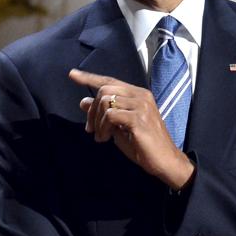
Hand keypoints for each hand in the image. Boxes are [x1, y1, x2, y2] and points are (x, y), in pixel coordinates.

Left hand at [68, 68, 194, 189]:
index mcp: (137, 94)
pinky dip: (103, 127)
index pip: (110, 80)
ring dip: (97, 122)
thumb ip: (102, 113)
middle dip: (92, 110)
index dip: (89, 77)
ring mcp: (141, 106)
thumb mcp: (117, 126)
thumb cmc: (142, 144)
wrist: (164, 161)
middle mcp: (140, 96)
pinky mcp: (139, 118)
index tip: (72, 74)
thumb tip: (83, 102)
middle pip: (104, 90)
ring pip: (106, 101)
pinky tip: (106, 138)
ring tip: (101, 136)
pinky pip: (111, 115)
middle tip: (91, 129)